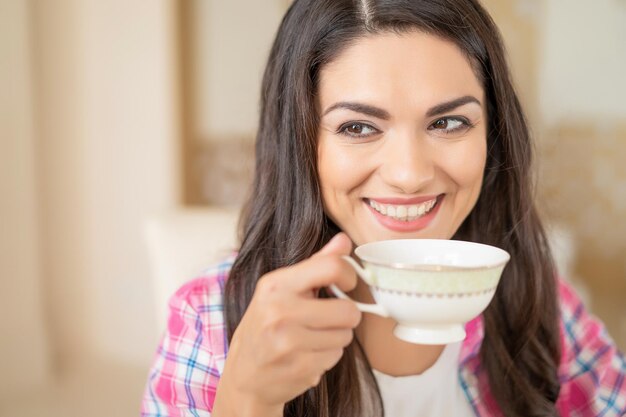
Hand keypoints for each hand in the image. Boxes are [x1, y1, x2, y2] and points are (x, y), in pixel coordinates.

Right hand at [213, 233, 360, 415]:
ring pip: (345, 335)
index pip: (331, 267)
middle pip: (348, 310)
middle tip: (329, 318)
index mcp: (276, 285)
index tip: (346, 284)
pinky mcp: (299, 368)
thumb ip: (316, 264)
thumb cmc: (266, 326)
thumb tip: (344, 239)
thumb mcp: (282, 289)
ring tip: (313, 337)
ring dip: (336, 338)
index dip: (349, 276)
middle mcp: (279, 311)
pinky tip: (308, 354)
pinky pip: (336, 356)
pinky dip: (328, 356)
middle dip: (346, 316)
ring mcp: (289, 342)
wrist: (244, 376)